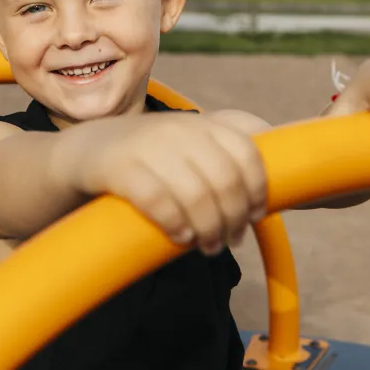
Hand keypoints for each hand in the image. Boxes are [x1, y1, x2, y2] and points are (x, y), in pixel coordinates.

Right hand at [59, 113, 267, 254]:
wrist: (86, 151)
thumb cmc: (153, 157)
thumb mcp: (193, 144)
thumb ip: (231, 151)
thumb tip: (283, 186)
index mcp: (204, 123)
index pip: (248, 151)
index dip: (259, 188)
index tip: (255, 214)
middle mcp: (180, 128)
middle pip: (226, 179)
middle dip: (233, 217)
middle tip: (229, 241)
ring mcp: (148, 145)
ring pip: (196, 193)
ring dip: (208, 228)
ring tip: (207, 246)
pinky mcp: (119, 167)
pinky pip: (158, 200)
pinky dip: (175, 224)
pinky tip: (179, 237)